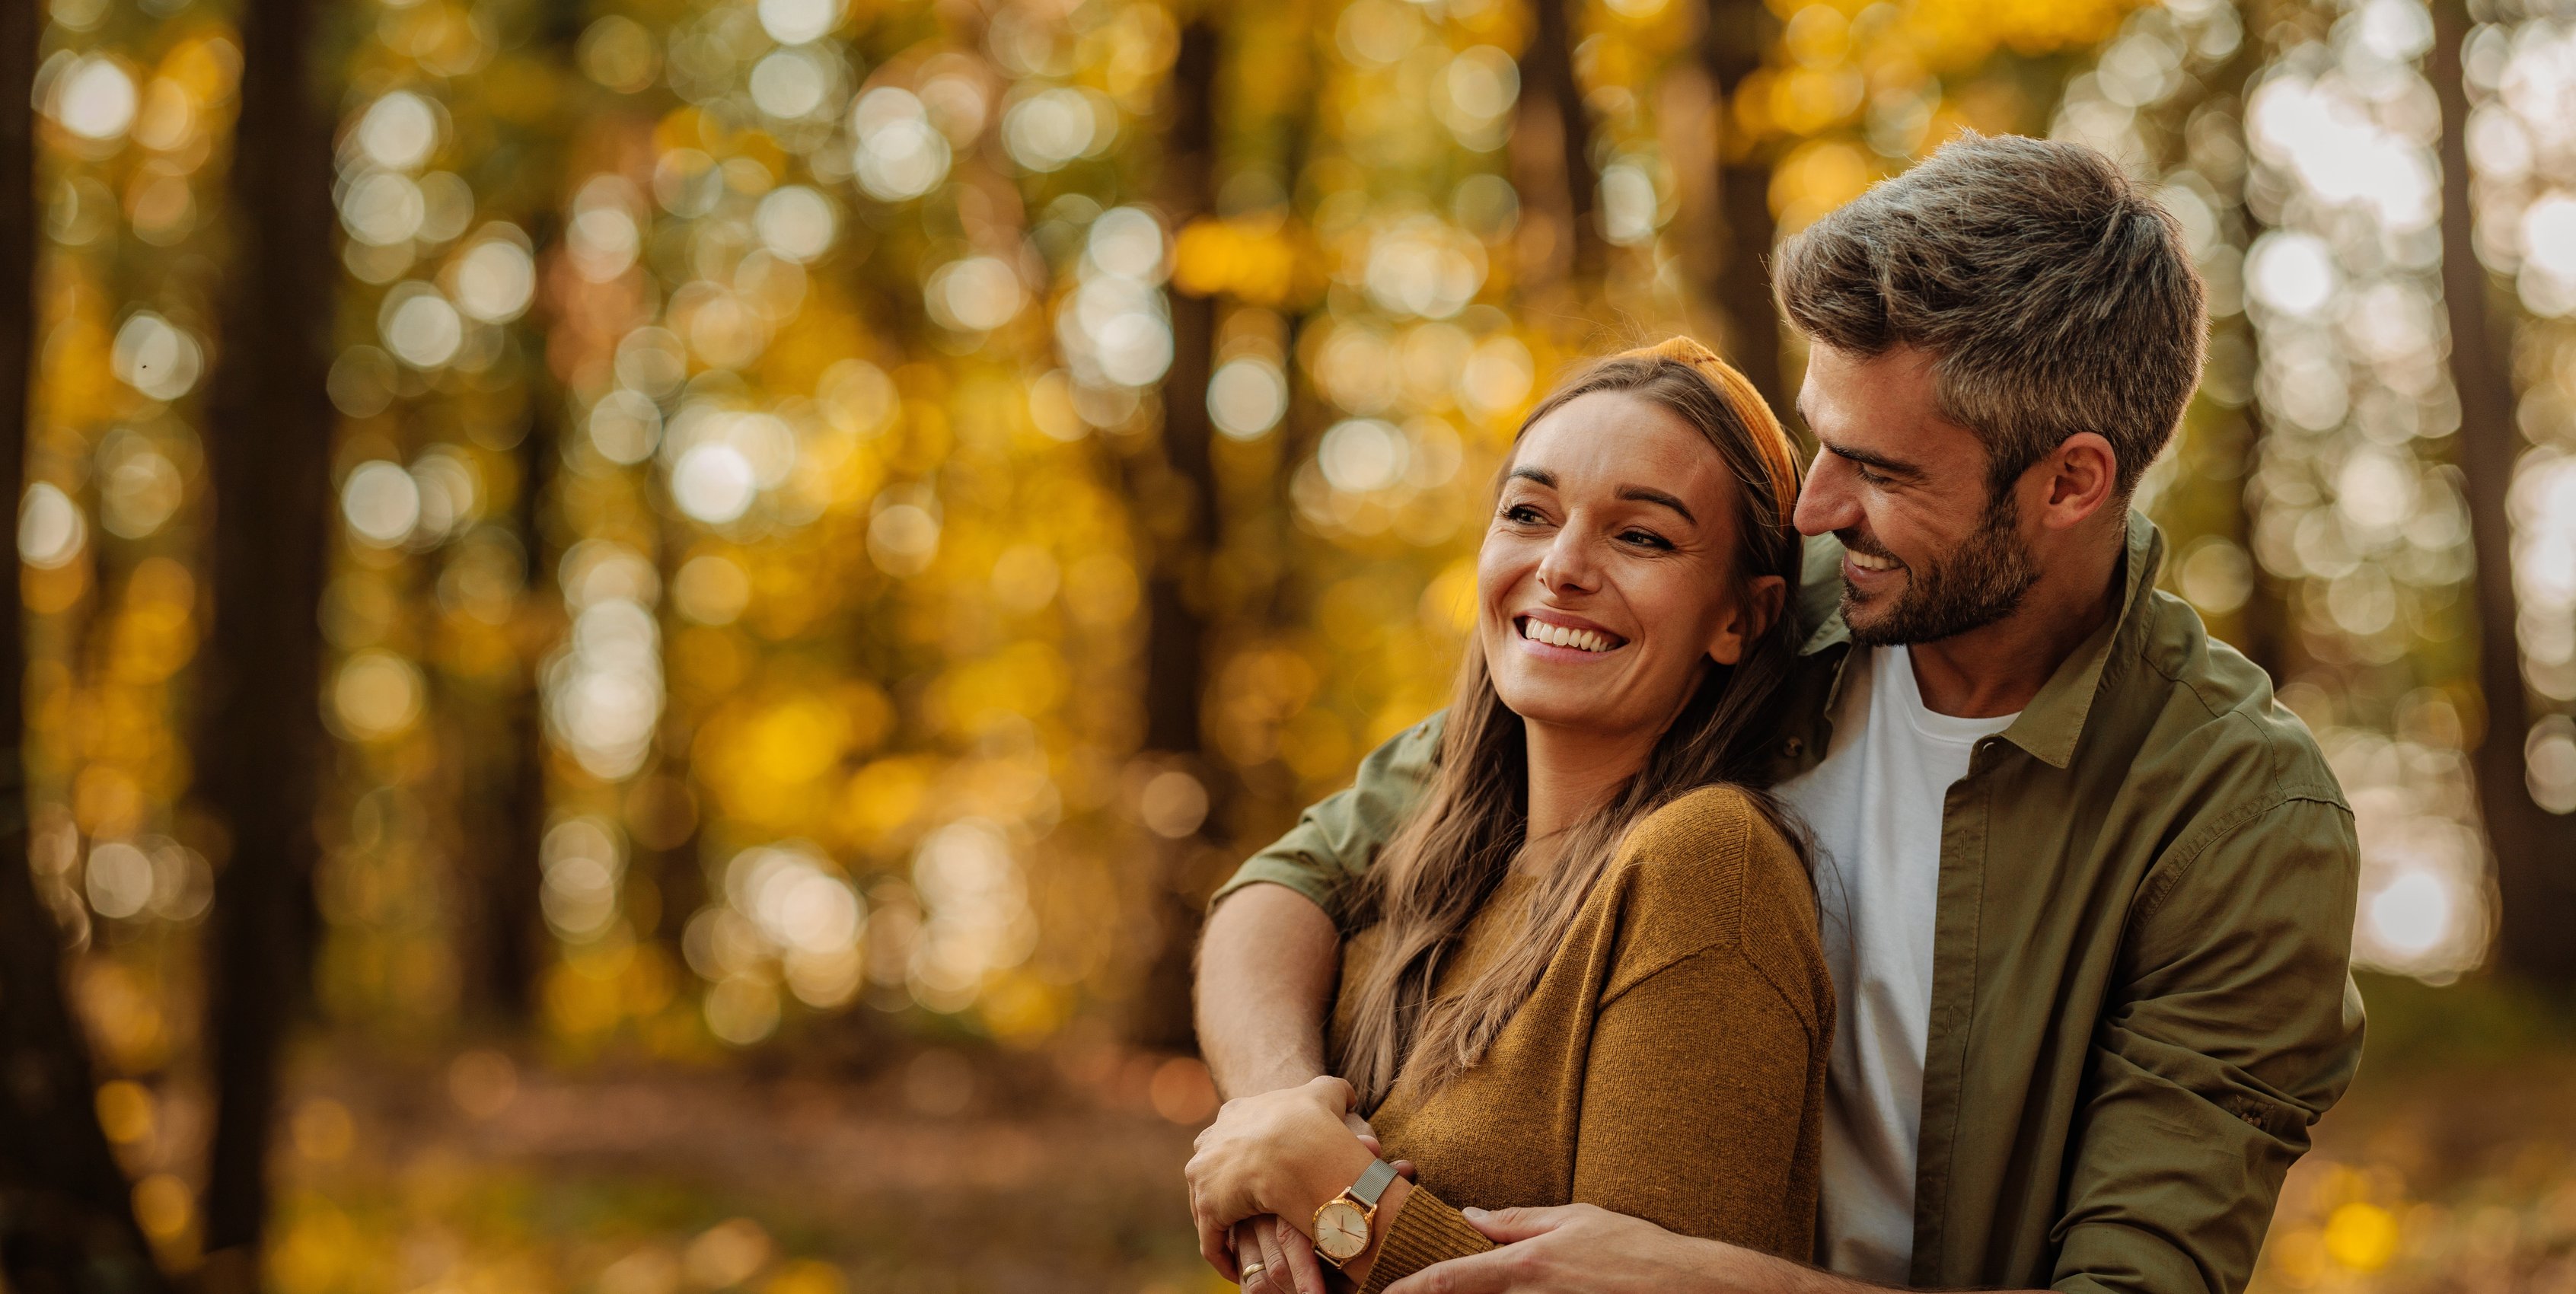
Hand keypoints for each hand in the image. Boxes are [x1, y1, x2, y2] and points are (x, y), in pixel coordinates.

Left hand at [1187, 1076, 1376, 1279]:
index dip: (1247, 1153)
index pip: (1234, 1135)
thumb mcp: (1325, 1094)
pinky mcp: (1207, 1207)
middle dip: (1226, 1187)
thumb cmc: (1312, 1120)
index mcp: (1235, 1114)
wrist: (1294, 1148)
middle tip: (1250, 1210)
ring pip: (1208, 1204)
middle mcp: (1212, 1142)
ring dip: (1224, 1223)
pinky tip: (1237, 1267)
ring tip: (1246, 1243)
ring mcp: (1204, 1175)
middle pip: (1214, 1168)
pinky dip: (1222, 1255)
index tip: (1261, 1172)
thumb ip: (1335, 1092)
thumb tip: (1348, 1098)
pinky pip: (1211, 1240)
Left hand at [1381, 1204, 1733, 1293]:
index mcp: (1525, 1265)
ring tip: (1452, 1288)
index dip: (1409, 1290)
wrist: (1684, 1287)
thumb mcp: (1574, 1219)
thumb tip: (1472, 1217)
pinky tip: (1503, 1293)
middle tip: (1403, 1291)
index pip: (1450, 1280)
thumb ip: (1517, 1220)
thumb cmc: (1633, 1248)